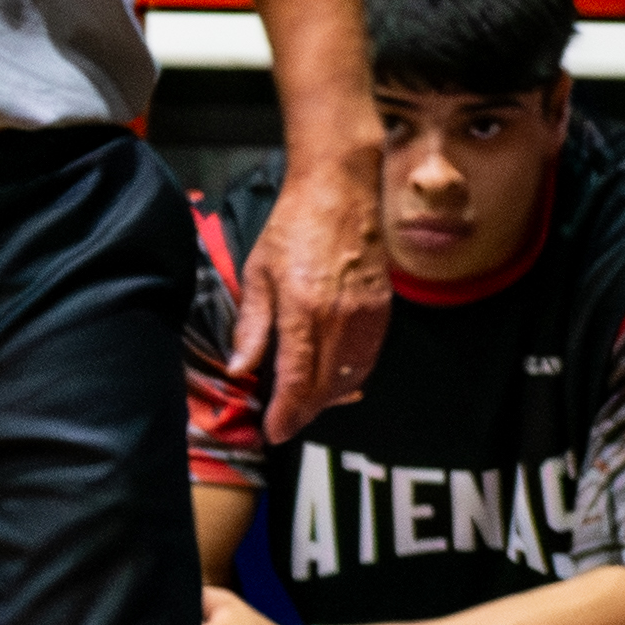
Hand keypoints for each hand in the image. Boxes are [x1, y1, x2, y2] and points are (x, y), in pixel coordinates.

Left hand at [233, 153, 389, 441]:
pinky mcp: (383, 308)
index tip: (274, 431)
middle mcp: (342, 319)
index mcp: (305, 311)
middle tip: (284, 423)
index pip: (298, 379)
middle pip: (327, 385)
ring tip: (305, 406)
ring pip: (353, 375)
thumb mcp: (257, 275)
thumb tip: (241, 367)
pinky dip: (352, 375)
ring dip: (329, 398)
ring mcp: (367, 314)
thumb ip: (252, 326)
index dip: (287, 412)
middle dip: (305, 411)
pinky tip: (335, 381)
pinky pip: (370, 356)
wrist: (341, 193)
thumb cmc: (293, 229)